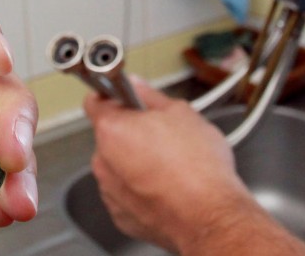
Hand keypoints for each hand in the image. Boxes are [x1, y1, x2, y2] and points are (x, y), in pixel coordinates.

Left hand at [83, 81, 253, 253]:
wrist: (209, 216)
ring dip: (134, 164)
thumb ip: (151, 96)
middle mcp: (103, 161)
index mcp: (112, 130)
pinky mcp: (121, 217)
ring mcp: (110, 192)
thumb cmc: (198, 168)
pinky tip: (166, 188)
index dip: (112, 98)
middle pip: (110, 137)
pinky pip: (126, 195)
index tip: (125, 100)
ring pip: (117, 167)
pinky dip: (140, 190)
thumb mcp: (181, 113)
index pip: (94, 102)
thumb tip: (138, 87)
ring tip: (169, 166)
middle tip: (161, 135)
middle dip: (131, 134)